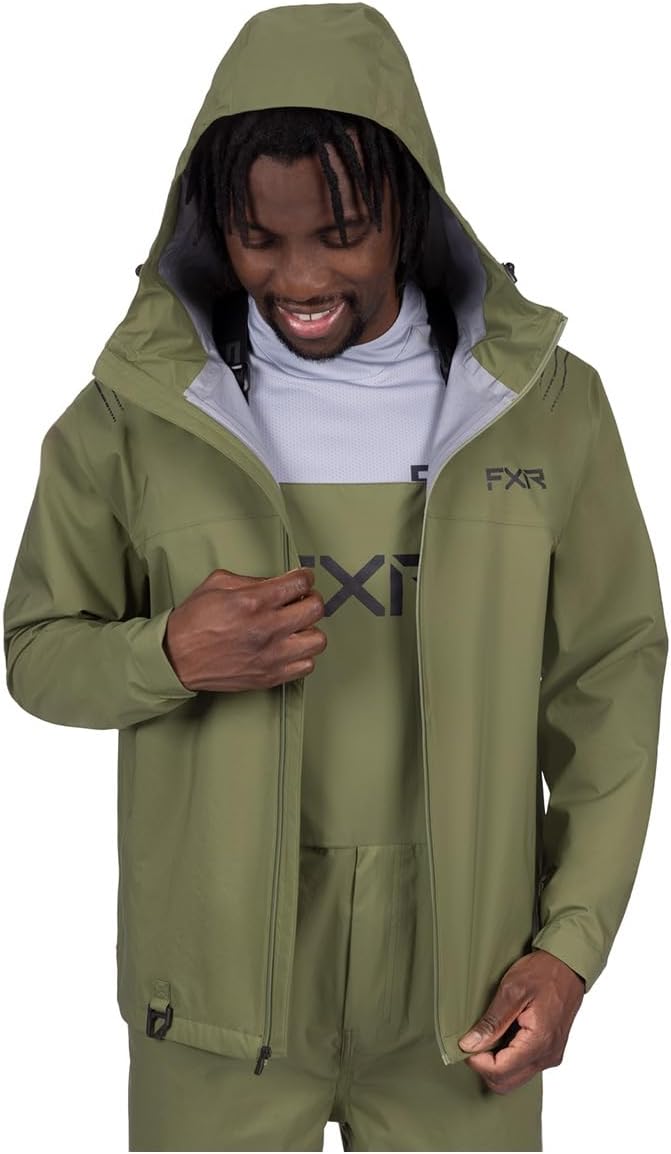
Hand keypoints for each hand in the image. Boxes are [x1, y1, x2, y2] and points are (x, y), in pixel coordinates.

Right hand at [162, 566, 326, 691]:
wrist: (176, 657)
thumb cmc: (193, 621)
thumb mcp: (217, 584)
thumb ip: (252, 580)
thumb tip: (277, 582)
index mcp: (253, 601)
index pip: (300, 583)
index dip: (305, 577)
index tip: (302, 579)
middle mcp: (266, 628)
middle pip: (315, 609)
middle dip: (311, 599)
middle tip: (300, 601)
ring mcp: (270, 655)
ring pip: (318, 640)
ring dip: (310, 630)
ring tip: (296, 627)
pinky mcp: (270, 676)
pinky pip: (306, 666)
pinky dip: (303, 655)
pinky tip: (289, 648)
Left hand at [457, 947, 584, 1093]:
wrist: (568, 965)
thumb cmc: (543, 972)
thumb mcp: (512, 990)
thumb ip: (492, 1021)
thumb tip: (470, 1044)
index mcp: (539, 1043)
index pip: (500, 1071)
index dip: (476, 1061)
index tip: (466, 1043)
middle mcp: (547, 1056)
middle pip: (506, 1082)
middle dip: (484, 1066)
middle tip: (474, 1041)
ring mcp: (550, 1055)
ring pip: (514, 1077)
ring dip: (495, 1063)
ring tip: (489, 1034)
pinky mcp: (550, 1051)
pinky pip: (524, 1067)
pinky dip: (508, 1057)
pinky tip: (503, 1035)